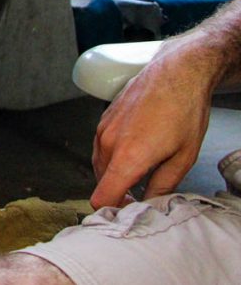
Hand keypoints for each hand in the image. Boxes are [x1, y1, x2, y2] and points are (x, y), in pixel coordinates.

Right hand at [90, 33, 219, 208]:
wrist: (175, 72)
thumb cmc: (183, 110)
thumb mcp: (184, 157)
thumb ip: (163, 186)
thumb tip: (150, 202)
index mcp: (127, 157)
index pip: (102, 196)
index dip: (113, 210)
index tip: (129, 212)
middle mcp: (108, 144)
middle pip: (101, 182)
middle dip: (117, 192)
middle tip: (142, 194)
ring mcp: (103, 129)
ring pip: (100, 163)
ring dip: (115, 173)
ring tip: (140, 172)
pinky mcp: (103, 119)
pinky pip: (101, 146)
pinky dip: (113, 156)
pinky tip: (135, 150)